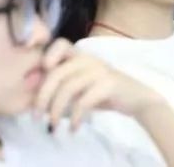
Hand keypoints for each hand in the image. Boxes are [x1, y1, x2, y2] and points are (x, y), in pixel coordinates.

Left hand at [34, 39, 162, 130]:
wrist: (138, 98)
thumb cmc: (106, 92)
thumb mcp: (83, 85)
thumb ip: (64, 84)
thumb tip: (36, 95)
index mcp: (82, 56)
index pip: (61, 44)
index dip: (48, 54)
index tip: (41, 73)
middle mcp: (90, 59)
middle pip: (57, 73)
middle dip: (43, 96)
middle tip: (36, 116)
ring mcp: (100, 70)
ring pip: (68, 88)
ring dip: (56, 111)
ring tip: (53, 126)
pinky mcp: (109, 84)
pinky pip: (84, 101)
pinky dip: (75, 117)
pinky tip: (74, 128)